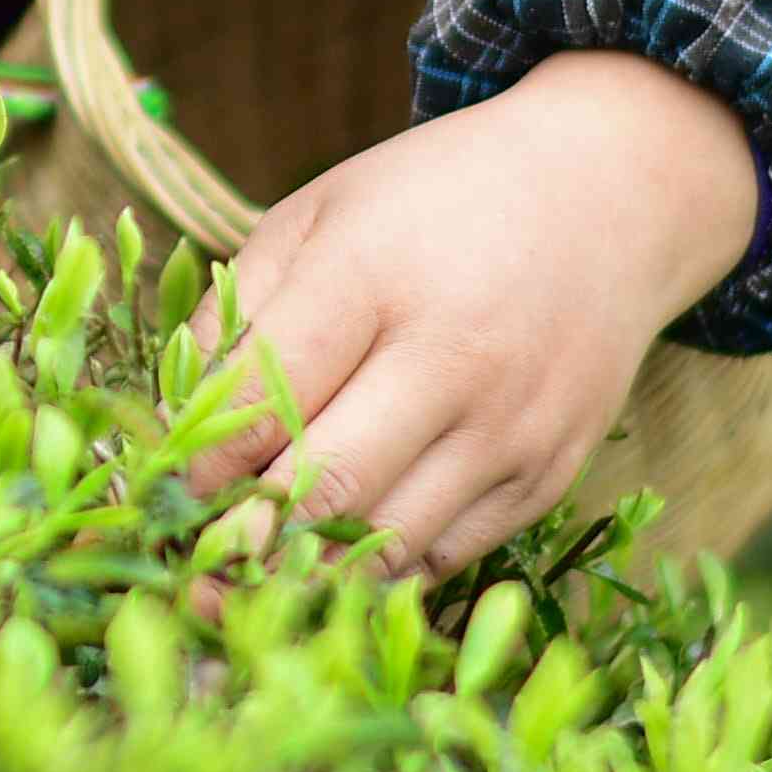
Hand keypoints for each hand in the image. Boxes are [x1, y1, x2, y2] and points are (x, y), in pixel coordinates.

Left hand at [183, 50, 760, 573]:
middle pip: (327, 487)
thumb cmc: (434, 204)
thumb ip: (237, 310)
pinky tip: (337, 553)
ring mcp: (513, 426)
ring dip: (307, 570)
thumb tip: (174, 420)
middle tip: (191, 556)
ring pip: (386, 543)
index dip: (198, 459)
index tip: (163, 484)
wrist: (608, 198)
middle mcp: (456, 358)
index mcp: (376, 275)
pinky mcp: (550, 474)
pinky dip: (381, 565)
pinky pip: (444, 556)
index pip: (263, 398)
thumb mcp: (320, 213)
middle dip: (243, 537)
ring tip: (248, 573)